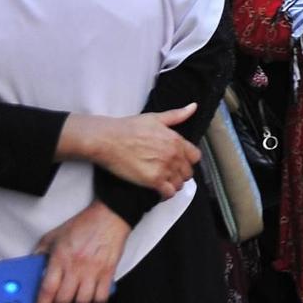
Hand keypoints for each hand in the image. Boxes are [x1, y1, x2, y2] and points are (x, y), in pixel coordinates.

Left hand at [32, 202, 128, 302]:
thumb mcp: (54, 235)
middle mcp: (76, 267)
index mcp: (60, 259)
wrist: (111, 214)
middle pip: (64, 301)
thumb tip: (33, 266)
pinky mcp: (109, 271)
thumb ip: (41, 251)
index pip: (47, 291)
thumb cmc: (84, 224)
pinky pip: (102, 296)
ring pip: (83, 302)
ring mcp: (94, 270)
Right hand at [62, 106, 199, 196]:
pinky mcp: (153, 180)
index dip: (188, 161)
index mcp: (176, 140)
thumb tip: (193, 107)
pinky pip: (168, 193)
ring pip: (179, 184)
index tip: (180, 163)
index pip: (195, 156)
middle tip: (171, 175)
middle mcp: (174, 155)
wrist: (108, 140)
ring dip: (173, 185)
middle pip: (188, 172)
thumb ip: (177, 115)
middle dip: (180, 174)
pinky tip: (159, 192)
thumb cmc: (128, 128)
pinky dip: (165, 194)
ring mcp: (165, 168)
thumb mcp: (155, 118)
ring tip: (164, 184)